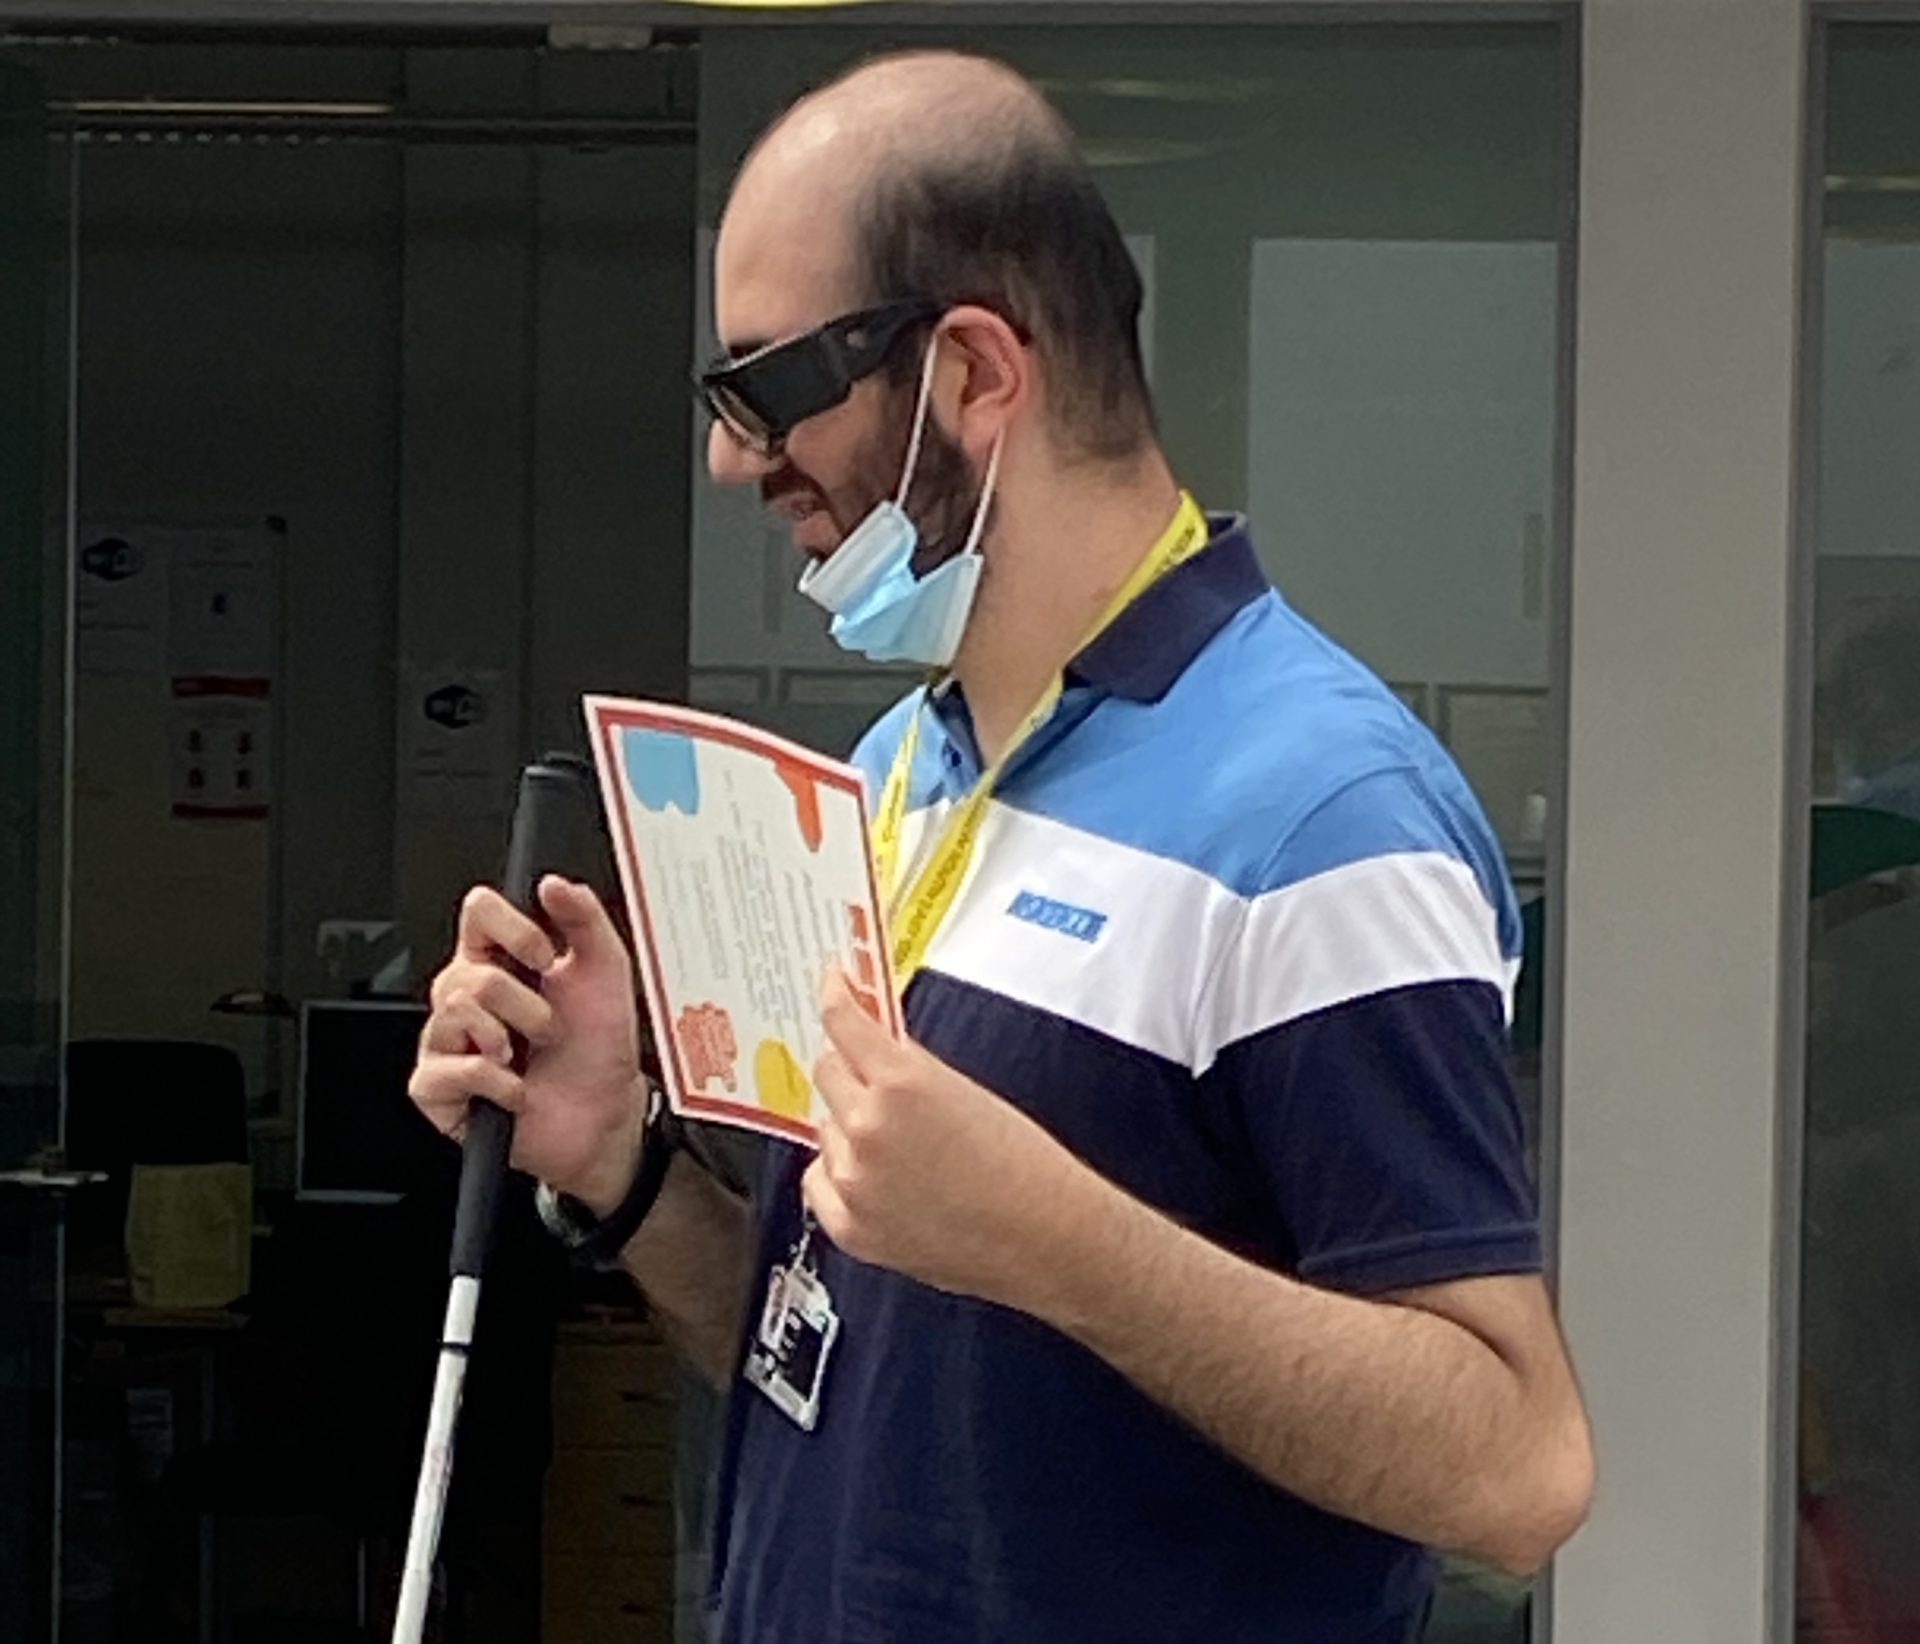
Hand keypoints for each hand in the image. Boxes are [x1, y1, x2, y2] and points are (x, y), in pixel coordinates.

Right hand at [409, 876, 645, 1214]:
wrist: (603, 1117)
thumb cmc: (599, 1049)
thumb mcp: (606, 974)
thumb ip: (585, 919)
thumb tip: (554, 883)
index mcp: (502, 959)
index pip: (478, 912)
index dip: (513, 930)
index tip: (545, 957)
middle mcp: (467, 995)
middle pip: (468, 971)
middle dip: (526, 1006)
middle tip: (548, 1028)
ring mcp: (447, 1041)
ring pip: (456, 1014)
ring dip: (512, 1042)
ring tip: (529, 1058)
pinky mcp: (437, 1088)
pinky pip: (449, 1071)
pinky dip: (496, 1084)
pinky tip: (515, 1090)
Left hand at [803, 969, 1085, 1303]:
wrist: (1045, 1237)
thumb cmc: (1024, 1168)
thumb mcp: (966, 1089)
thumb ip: (909, 1064)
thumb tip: (875, 1043)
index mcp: (902, 1083)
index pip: (842, 1020)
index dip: (836, 992)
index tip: (833, 982)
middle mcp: (868, 1129)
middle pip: (826, 1070)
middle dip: (851, 1068)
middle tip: (880, 1082)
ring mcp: (854, 1181)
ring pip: (827, 1128)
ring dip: (851, 1127)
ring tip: (906, 1150)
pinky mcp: (850, 1226)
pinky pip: (821, 1180)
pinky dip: (842, 1175)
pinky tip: (883, 1180)